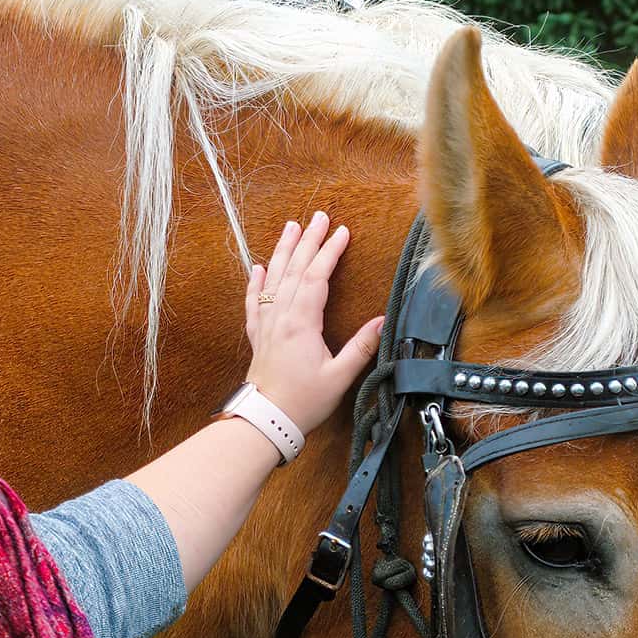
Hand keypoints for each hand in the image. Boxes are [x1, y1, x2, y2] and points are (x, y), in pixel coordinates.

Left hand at [243, 211, 384, 434]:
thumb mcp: (339, 377)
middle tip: (319, 216)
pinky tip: (258, 267)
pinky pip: (254, 302)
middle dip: (309, 241)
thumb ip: (361, 347)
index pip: (316, 277)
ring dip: (283, 251)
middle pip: (295, 270)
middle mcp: (281, 318)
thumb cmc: (302, 402)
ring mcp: (266, 326)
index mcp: (301, 324)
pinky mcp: (258, 337)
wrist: (265, 421)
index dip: (330, 252)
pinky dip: (256, 282)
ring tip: (291, 227)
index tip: (342, 232)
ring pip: (273, 279)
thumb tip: (383, 321)